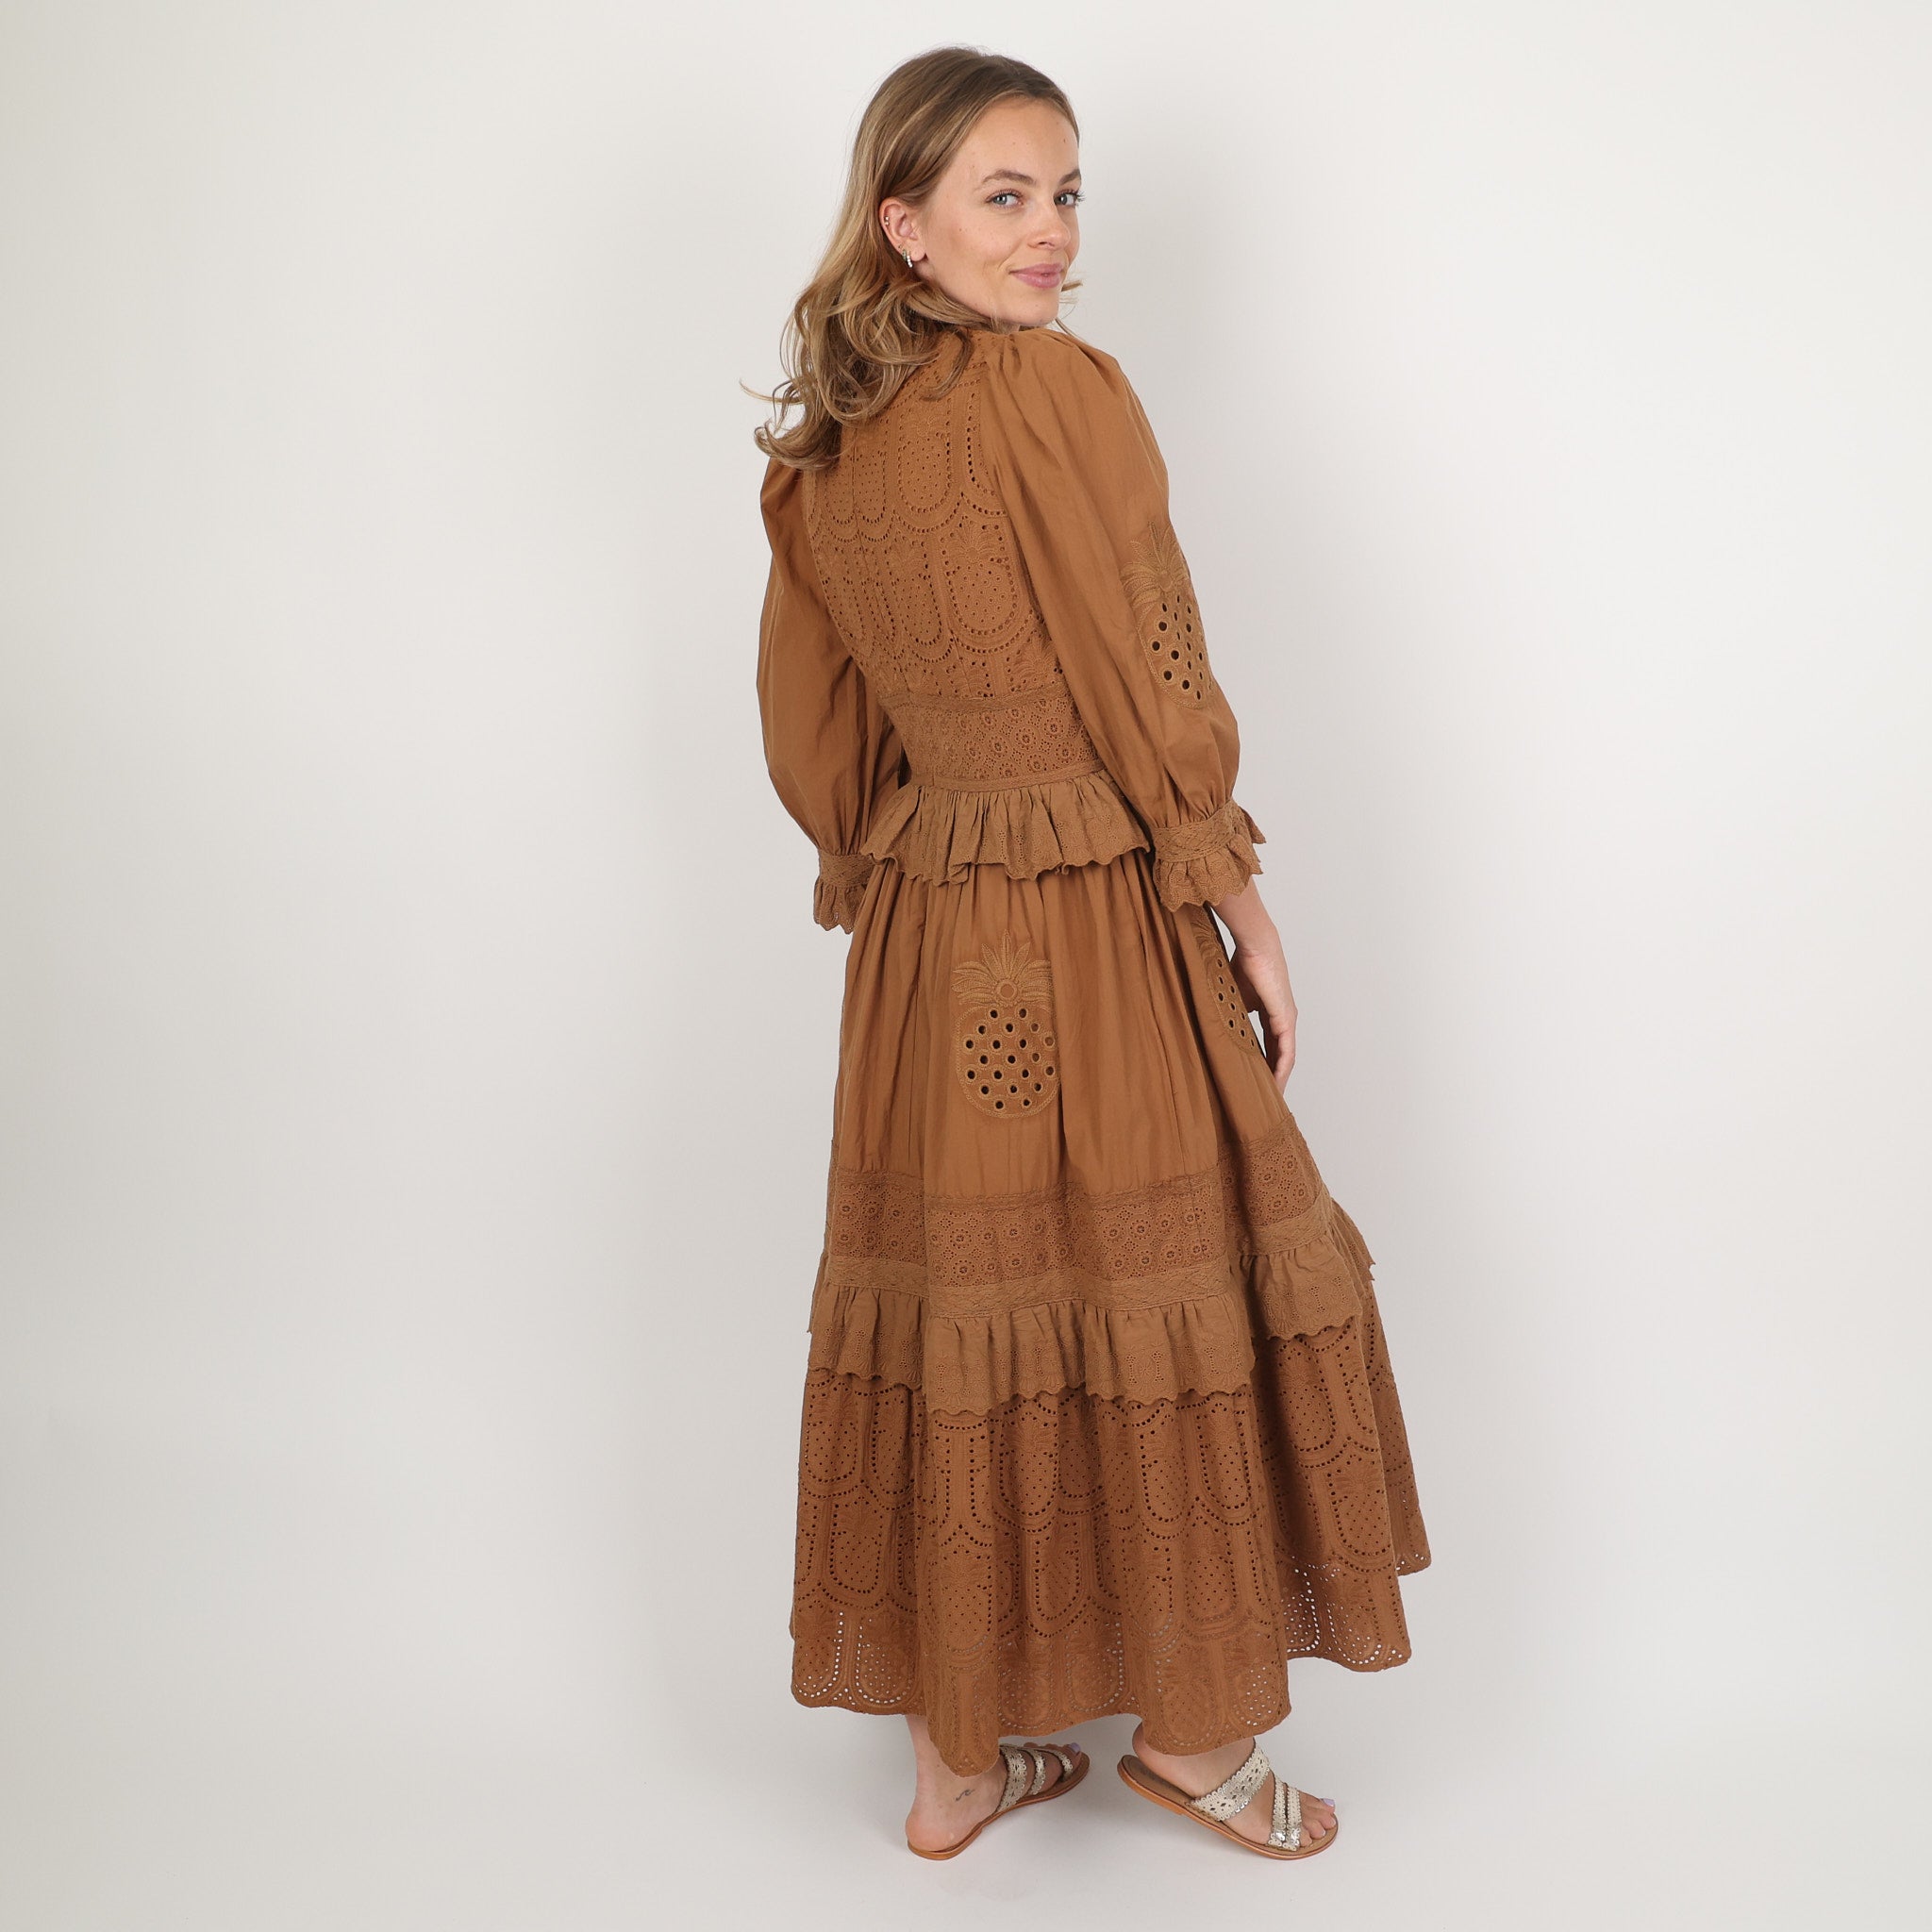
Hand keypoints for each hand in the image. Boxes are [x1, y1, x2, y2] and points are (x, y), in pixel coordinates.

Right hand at [1210, 882, 1297, 1091]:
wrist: (1254, 944)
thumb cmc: (1240, 961)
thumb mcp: (1231, 995)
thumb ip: (1227, 1011)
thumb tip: (1210, 1023)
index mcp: (1270, 1012)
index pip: (1268, 1044)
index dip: (1262, 1063)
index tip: (1252, 1079)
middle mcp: (1282, 1018)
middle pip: (1279, 1055)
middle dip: (1270, 1076)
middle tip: (1261, 1097)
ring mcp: (1287, 1019)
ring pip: (1285, 1057)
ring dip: (1277, 1078)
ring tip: (1268, 1098)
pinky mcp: (1286, 1018)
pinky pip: (1286, 1051)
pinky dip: (1281, 1069)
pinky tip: (1275, 1084)